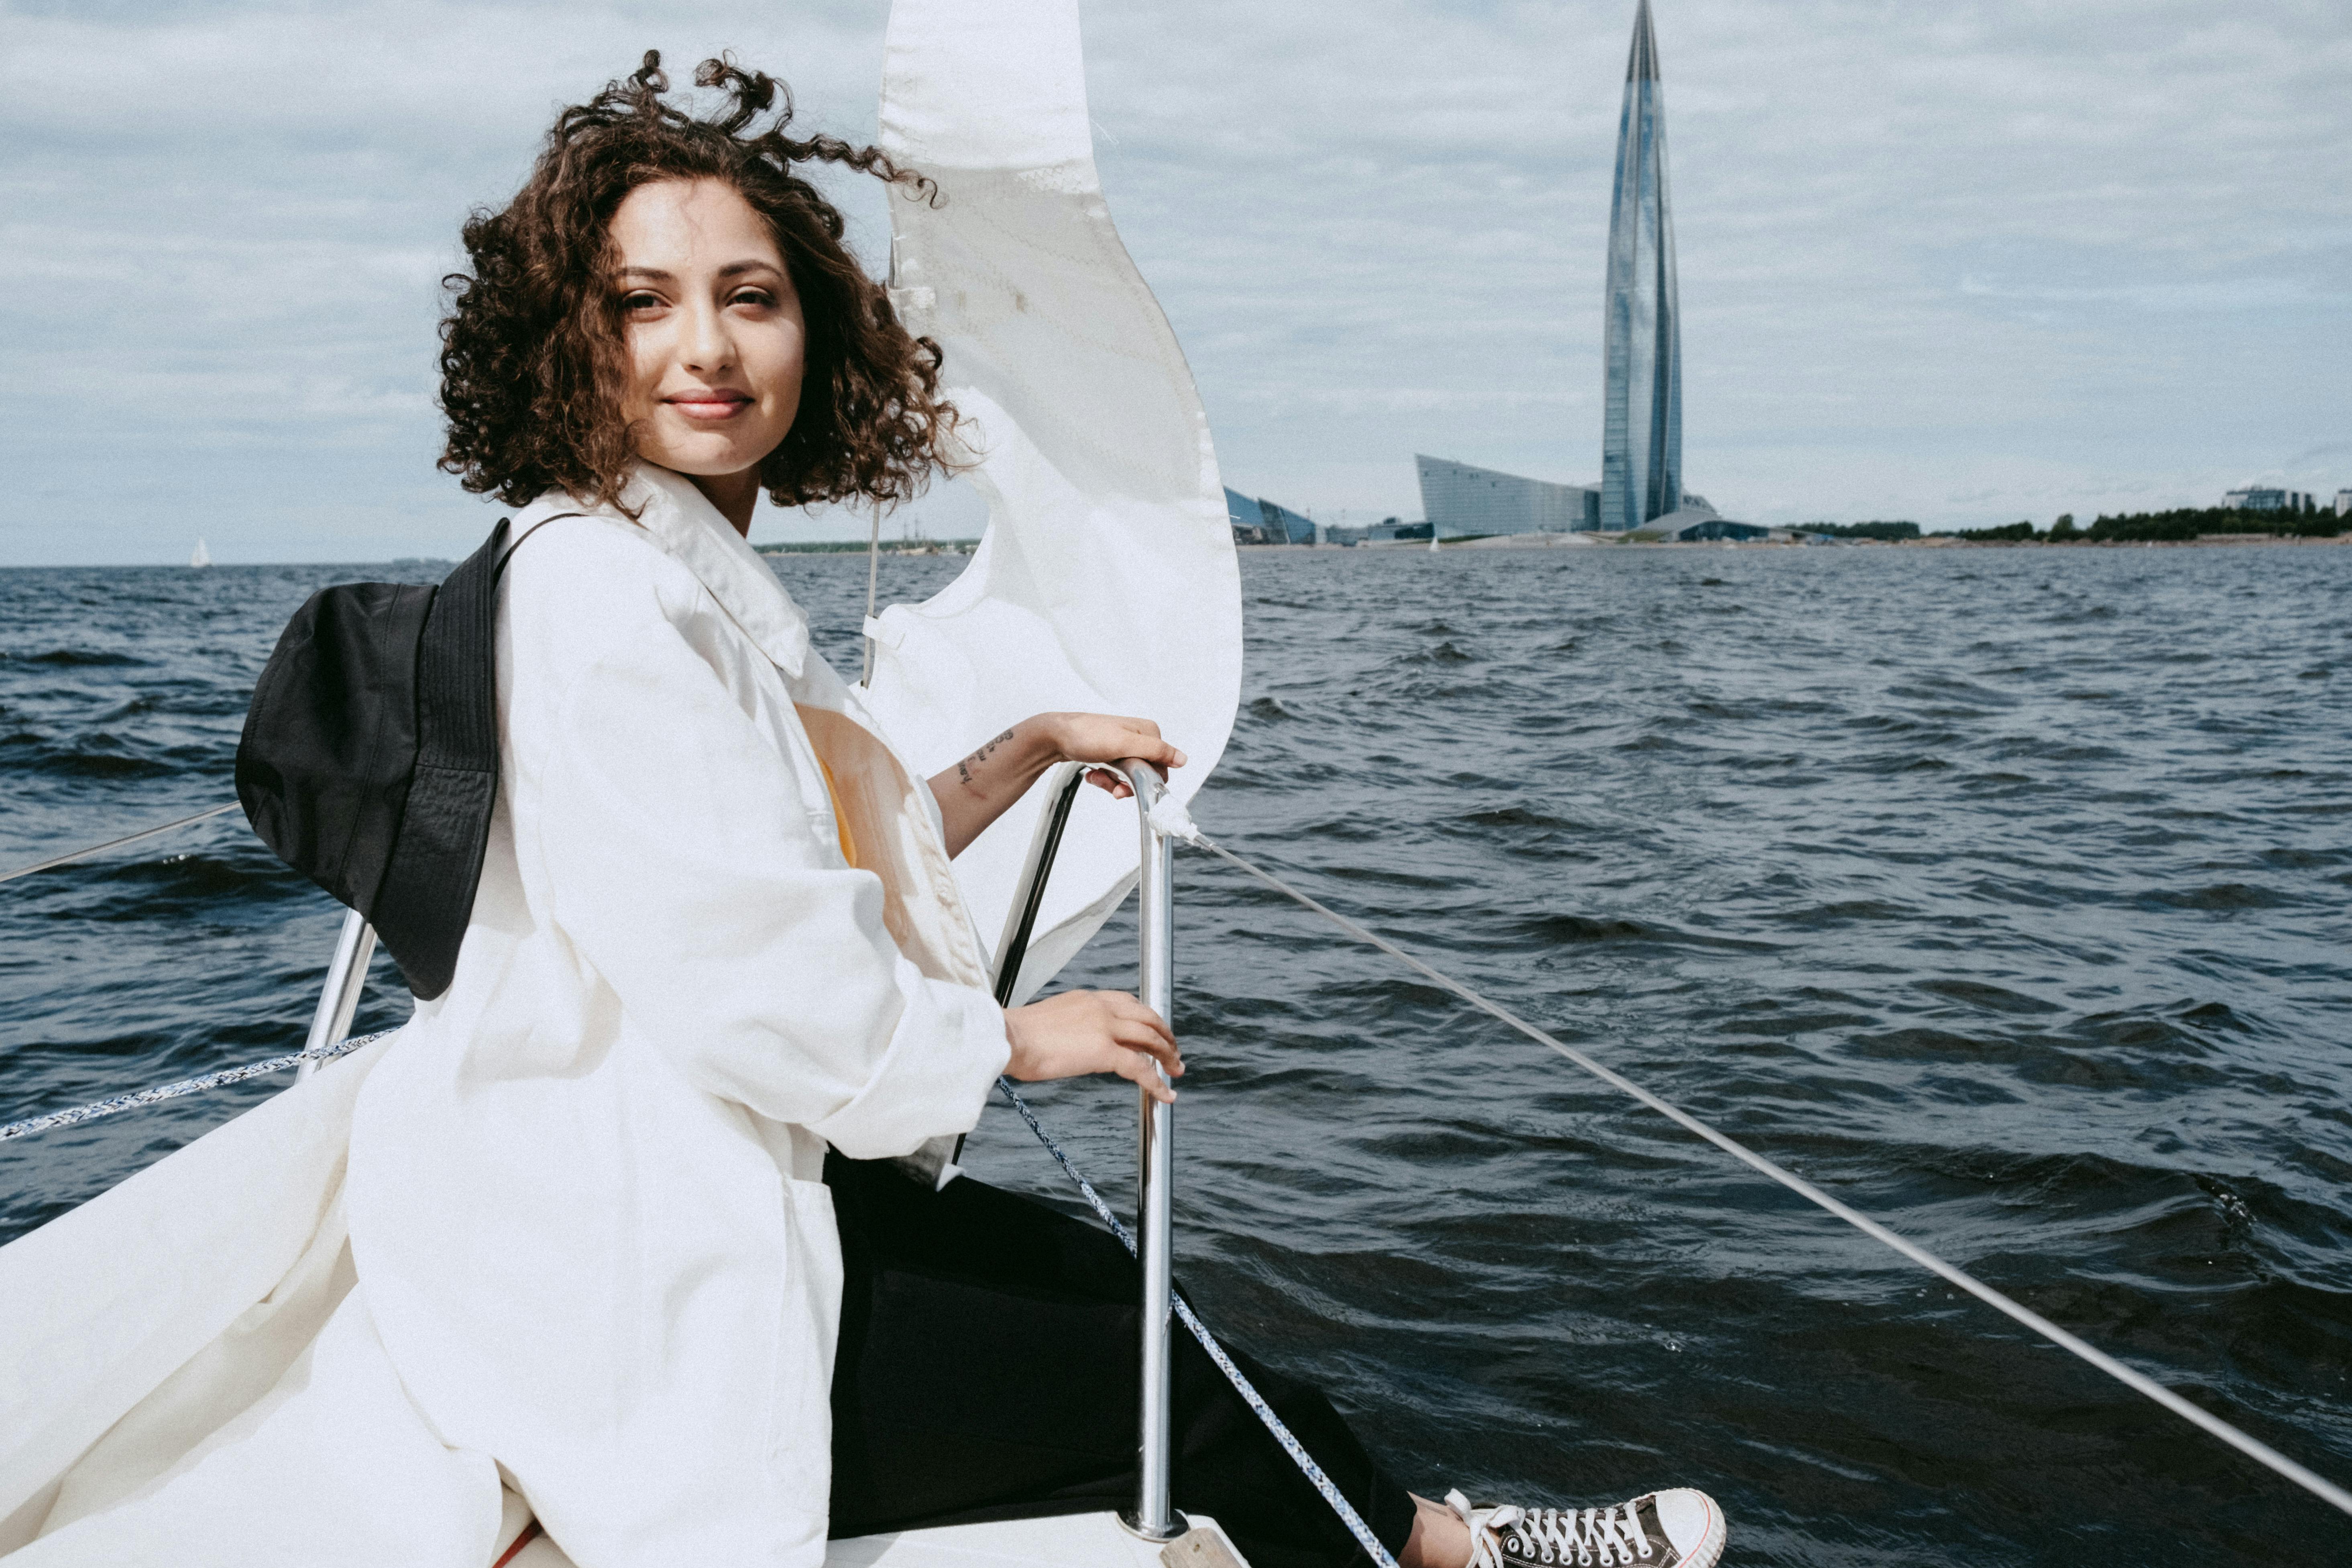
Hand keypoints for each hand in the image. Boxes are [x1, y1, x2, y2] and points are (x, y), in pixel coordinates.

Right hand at [1004, 989, 1182, 1103]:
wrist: (1007, 1038)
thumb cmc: (1016, 1037)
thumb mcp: (1049, 1022)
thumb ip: (1070, 1028)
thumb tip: (1073, 1045)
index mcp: (1086, 999)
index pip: (1127, 1002)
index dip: (1145, 1017)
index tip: (1152, 1029)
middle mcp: (1100, 1007)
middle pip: (1146, 1017)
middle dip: (1164, 1034)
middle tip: (1173, 1050)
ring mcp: (1105, 1027)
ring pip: (1150, 1038)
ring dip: (1167, 1054)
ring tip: (1176, 1069)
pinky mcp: (1104, 1051)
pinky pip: (1140, 1068)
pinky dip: (1157, 1081)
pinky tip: (1165, 1093)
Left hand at [1041, 712, 1187, 799]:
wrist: (1055, 736)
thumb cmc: (1086, 736)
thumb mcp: (1125, 745)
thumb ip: (1156, 751)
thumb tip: (1183, 759)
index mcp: (1148, 732)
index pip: (1161, 767)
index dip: (1144, 781)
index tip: (1126, 785)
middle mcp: (1139, 737)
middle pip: (1144, 774)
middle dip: (1126, 783)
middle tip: (1109, 780)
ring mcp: (1124, 746)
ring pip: (1129, 777)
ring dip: (1112, 782)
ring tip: (1097, 776)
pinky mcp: (1111, 753)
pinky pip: (1116, 775)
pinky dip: (1104, 778)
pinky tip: (1093, 773)